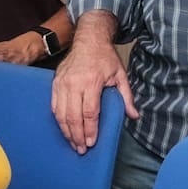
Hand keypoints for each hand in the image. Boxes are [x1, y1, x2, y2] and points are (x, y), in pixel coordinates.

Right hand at [51, 31, 137, 153]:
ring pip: (60, 113)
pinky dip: (58, 120)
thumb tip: (134, 116)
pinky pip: (53, 106)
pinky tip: (64, 129)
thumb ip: (126, 97)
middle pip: (73, 116)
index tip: (91, 142)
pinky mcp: (55, 83)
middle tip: (81, 149)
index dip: (90, 129)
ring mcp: (62, 83)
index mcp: (92, 81)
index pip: (89, 112)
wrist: (89, 39)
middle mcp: (74, 83)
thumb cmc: (105, 57)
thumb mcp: (120, 75)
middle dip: (77, 136)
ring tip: (73, 143)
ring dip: (66, 131)